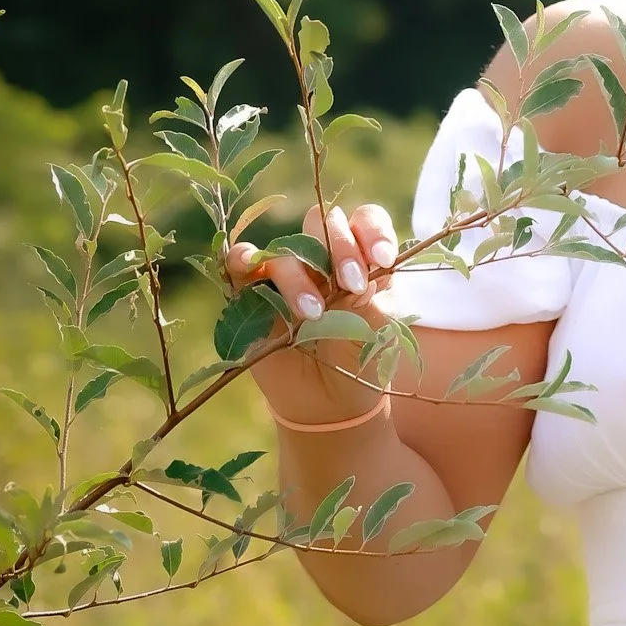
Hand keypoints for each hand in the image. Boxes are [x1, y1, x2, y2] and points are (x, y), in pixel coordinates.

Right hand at [222, 200, 400, 425]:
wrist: (329, 404)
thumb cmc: (359, 360)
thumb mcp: (376, 327)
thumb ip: (370, 292)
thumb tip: (360, 263)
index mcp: (362, 259)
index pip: (366, 221)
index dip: (374, 231)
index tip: (384, 259)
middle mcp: (324, 258)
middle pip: (325, 222)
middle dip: (341, 249)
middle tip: (352, 285)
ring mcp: (287, 271)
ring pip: (287, 248)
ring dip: (301, 276)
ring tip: (314, 315)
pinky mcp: (252, 290)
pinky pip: (242, 259)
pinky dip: (245, 258)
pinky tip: (255, 272)